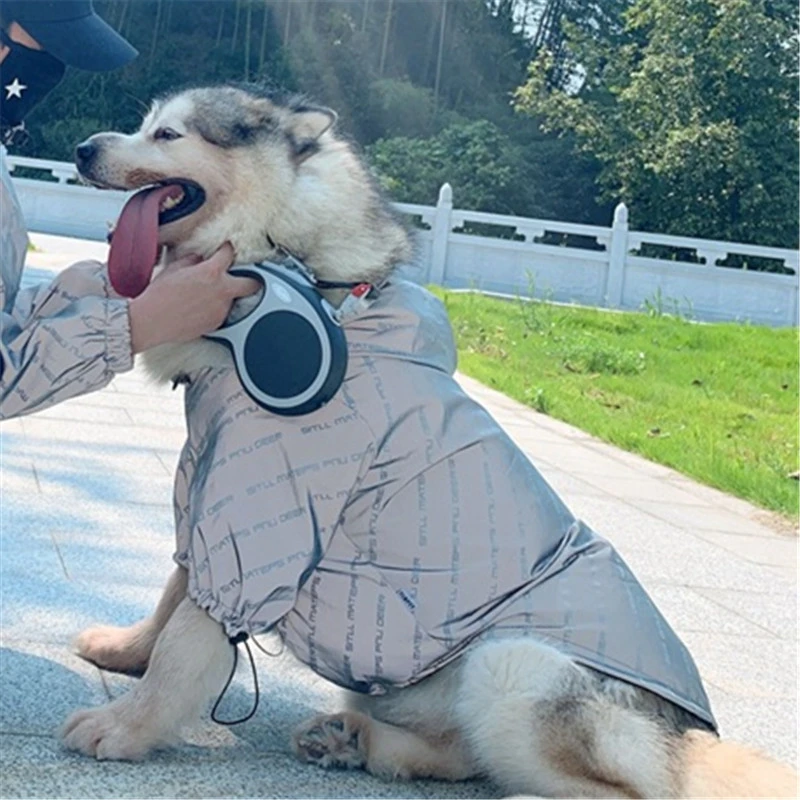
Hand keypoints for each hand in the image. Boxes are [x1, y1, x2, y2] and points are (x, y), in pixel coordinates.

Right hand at [128, 244, 259, 353]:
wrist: (153, 321)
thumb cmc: (159, 295)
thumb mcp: (174, 269)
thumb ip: (192, 261)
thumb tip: (198, 259)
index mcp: (211, 272)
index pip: (228, 254)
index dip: (228, 249)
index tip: (227, 249)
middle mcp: (222, 291)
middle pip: (251, 284)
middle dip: (252, 279)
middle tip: (247, 277)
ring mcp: (222, 309)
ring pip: (233, 299)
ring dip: (225, 295)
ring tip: (205, 297)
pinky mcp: (217, 323)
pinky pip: (222, 313)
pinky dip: (215, 309)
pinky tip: (199, 309)